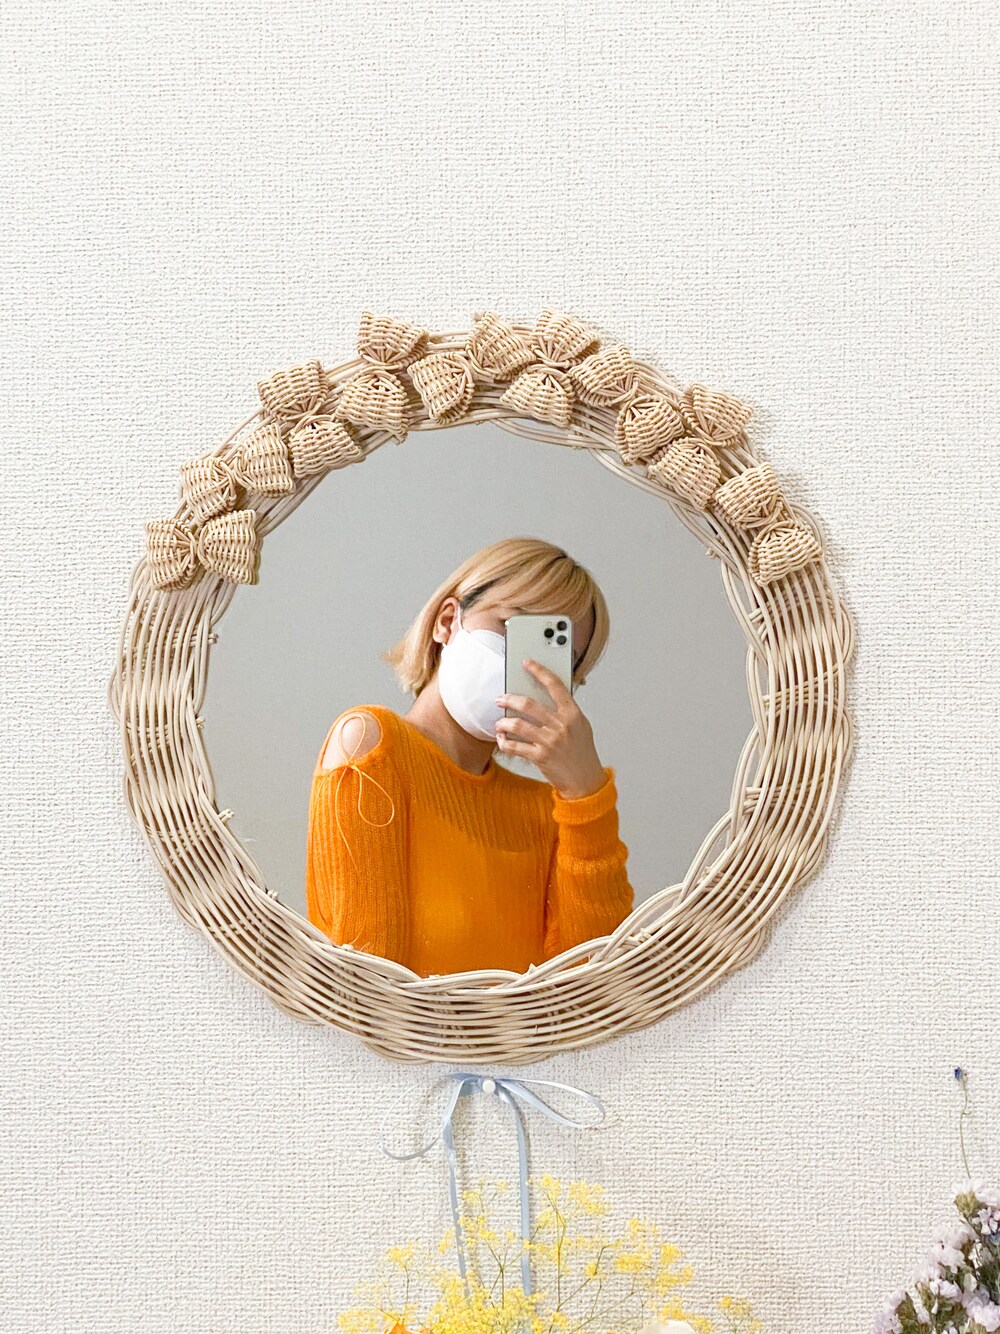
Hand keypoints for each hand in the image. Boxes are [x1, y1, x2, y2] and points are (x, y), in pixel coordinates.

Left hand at [494, 659, 607, 799]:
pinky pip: (514, 746)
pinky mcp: (540, 757)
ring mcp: (550, 741)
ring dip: (503, 722)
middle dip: (509, 699)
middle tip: (501, 698)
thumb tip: (545, 695)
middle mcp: (561, 725)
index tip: (527, 663)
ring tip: (500, 723)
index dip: (539, 671)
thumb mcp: (581, 726)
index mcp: (572, 714)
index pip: (554, 685)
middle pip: (528, 704)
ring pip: (517, 725)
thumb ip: (566, 711)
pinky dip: (504, 742)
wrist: (585, 780)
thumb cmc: (582, 752)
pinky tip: (502, 740)